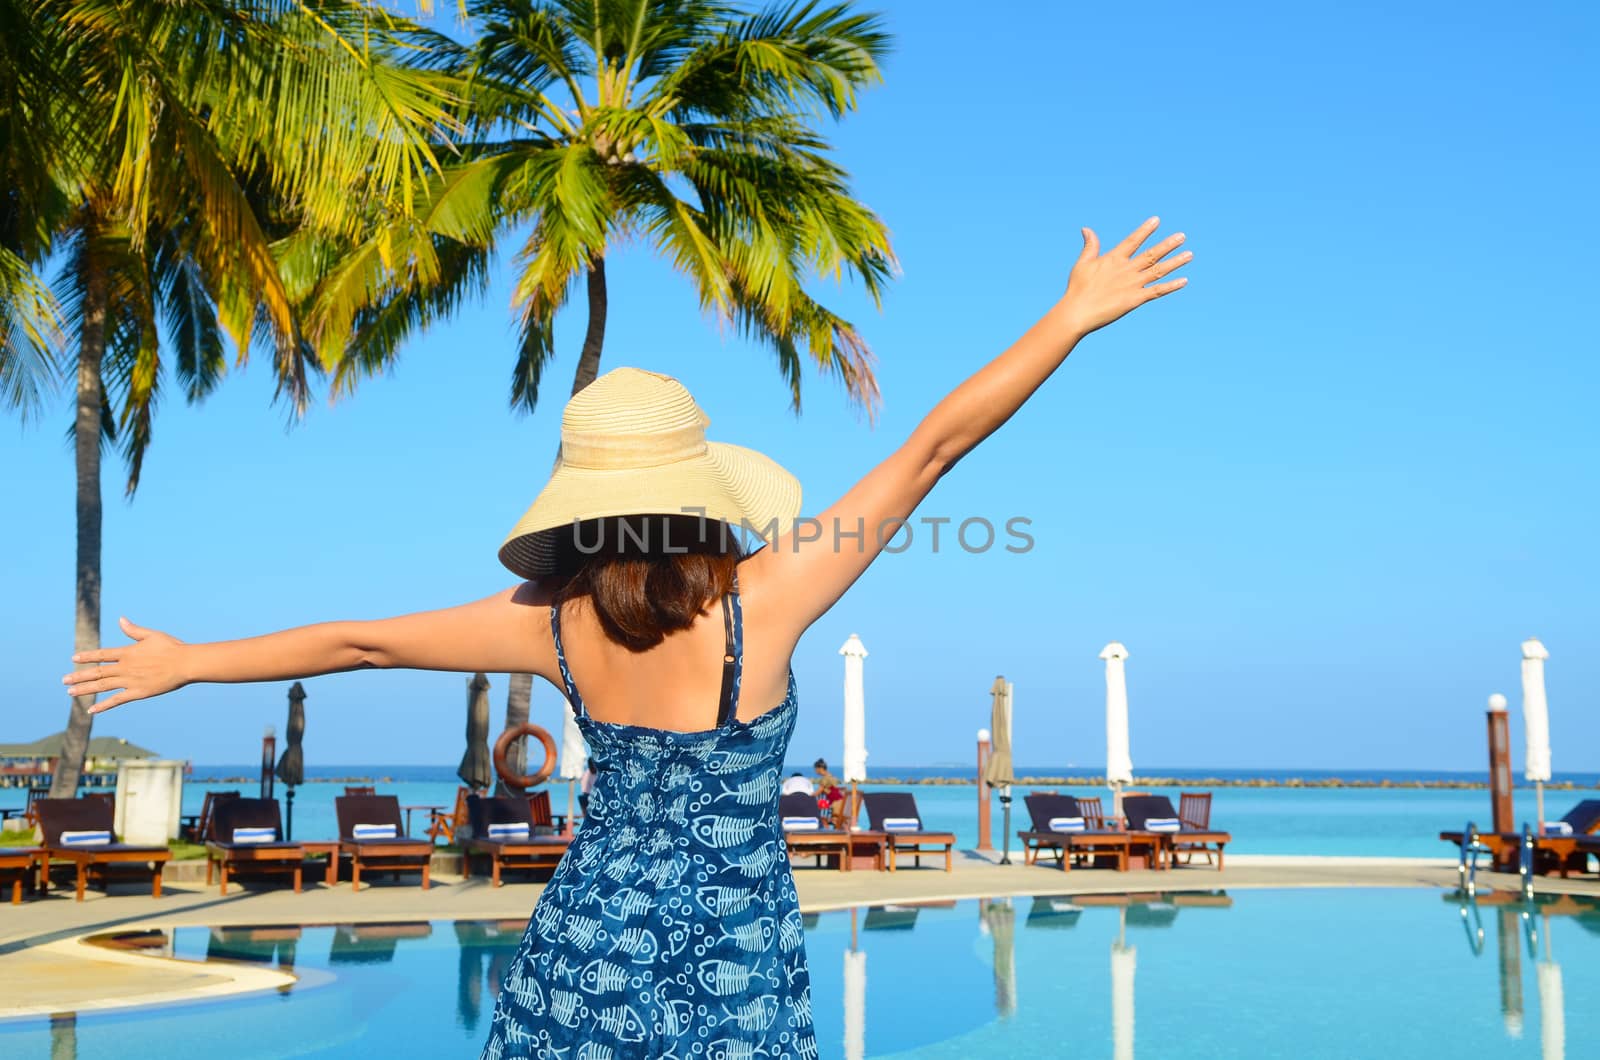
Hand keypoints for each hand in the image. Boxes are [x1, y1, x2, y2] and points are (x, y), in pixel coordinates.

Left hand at [62, 617, 188, 713]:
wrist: (186, 663)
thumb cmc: (172, 647)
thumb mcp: (152, 635)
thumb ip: (134, 630)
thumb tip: (120, 619)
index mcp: (128, 653)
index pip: (102, 655)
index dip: (87, 657)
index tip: (74, 658)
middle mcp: (125, 667)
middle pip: (97, 672)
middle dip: (79, 676)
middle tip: (64, 680)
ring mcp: (130, 681)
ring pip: (102, 686)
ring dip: (85, 689)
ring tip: (70, 692)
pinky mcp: (138, 693)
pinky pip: (117, 700)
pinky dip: (103, 705)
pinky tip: (91, 710)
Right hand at [1055, 217, 1190, 335]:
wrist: (1077, 312)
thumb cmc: (1077, 289)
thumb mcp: (1082, 264)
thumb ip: (1090, 246)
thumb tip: (1086, 229)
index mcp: (1114, 259)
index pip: (1133, 240)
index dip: (1145, 230)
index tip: (1156, 220)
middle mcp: (1126, 269)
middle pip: (1152, 254)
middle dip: (1168, 244)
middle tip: (1182, 236)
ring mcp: (1133, 284)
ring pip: (1159, 270)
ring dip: (1175, 262)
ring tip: (1189, 254)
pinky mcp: (1135, 299)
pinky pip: (1157, 291)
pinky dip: (1171, 286)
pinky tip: (1184, 280)